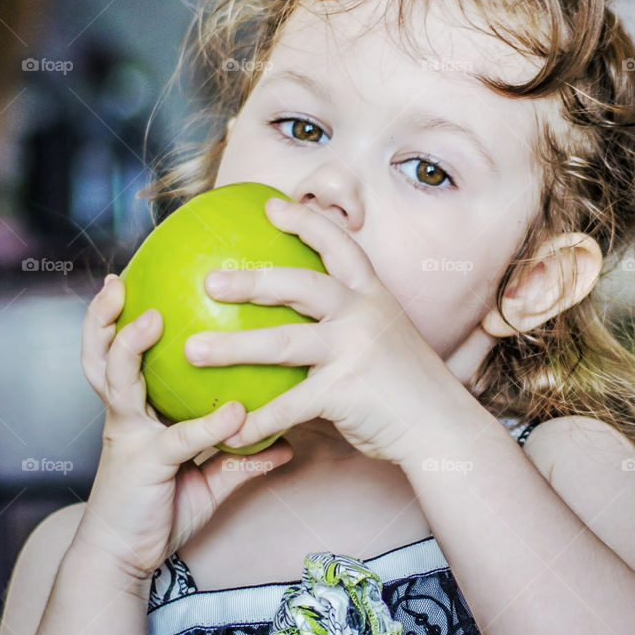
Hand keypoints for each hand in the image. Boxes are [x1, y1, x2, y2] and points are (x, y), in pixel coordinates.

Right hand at [77, 273, 294, 581]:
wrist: (125, 560)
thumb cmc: (161, 512)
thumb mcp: (208, 479)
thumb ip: (243, 456)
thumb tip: (288, 442)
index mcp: (136, 411)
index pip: (120, 356)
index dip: (122, 319)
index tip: (134, 280)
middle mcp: (125, 416)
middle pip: (101, 356)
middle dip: (105, 316)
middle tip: (119, 281)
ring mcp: (129, 437)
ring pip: (118, 381)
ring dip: (132, 347)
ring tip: (153, 318)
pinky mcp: (143, 465)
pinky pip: (176, 438)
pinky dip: (207, 424)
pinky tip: (235, 413)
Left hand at [184, 197, 463, 465]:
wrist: (442, 426)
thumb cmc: (407, 388)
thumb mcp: (385, 340)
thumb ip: (346, 328)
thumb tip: (298, 327)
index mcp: (373, 296)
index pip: (339, 245)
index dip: (305, 221)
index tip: (270, 204)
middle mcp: (363, 315)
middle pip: (299, 285)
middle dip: (251, 280)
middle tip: (209, 280)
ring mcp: (354, 351)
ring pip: (283, 341)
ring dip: (233, 347)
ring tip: (193, 351)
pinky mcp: (345, 391)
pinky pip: (290, 404)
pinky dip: (258, 420)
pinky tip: (230, 430)